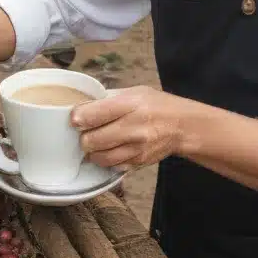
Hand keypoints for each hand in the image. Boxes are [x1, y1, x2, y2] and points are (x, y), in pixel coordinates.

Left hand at [70, 86, 187, 169]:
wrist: (183, 126)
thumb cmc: (156, 105)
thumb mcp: (134, 92)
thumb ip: (108, 98)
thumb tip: (82, 104)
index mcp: (130, 104)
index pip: (94, 114)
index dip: (78, 117)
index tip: (74, 118)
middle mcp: (134, 127)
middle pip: (93, 140)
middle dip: (83, 137)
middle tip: (84, 131)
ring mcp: (137, 148)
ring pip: (100, 157)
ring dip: (92, 151)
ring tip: (94, 142)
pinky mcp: (139, 162)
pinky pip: (112, 166)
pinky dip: (105, 160)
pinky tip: (107, 151)